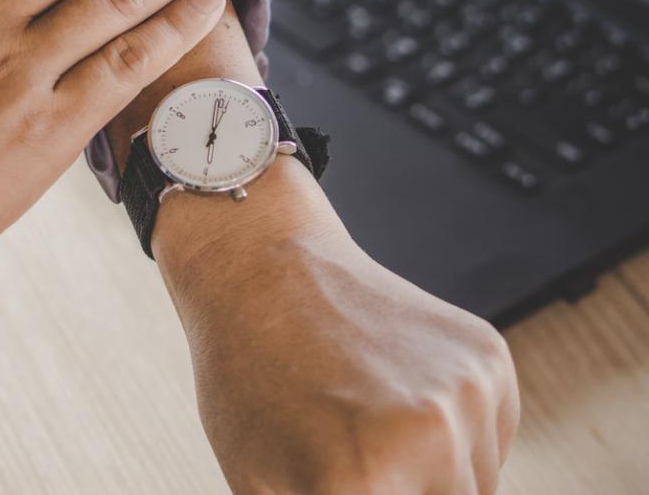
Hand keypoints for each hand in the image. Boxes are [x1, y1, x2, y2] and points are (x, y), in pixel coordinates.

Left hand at [155, 161, 520, 494]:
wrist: (264, 266)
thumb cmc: (247, 375)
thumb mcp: (260, 484)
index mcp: (360, 477)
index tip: (342, 490)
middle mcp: (430, 434)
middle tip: (359, 472)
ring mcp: (469, 392)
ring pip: (477, 491)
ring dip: (434, 483)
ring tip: (368, 437)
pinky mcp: (491, 360)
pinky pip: (492, 441)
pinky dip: (455, 440)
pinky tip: (395, 401)